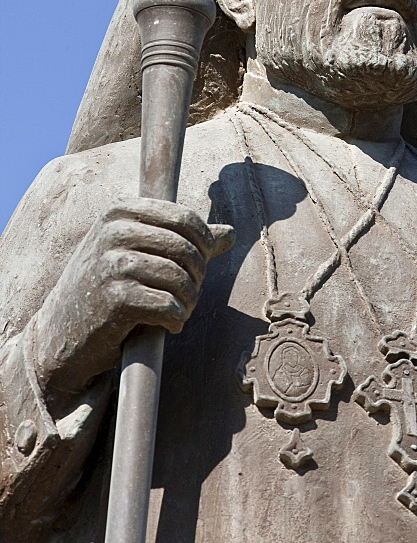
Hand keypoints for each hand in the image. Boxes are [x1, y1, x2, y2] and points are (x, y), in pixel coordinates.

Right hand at [31, 198, 234, 405]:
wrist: (60, 331)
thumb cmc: (106, 286)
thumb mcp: (137, 251)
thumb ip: (184, 240)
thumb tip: (231, 234)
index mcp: (120, 211)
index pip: (185, 218)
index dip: (203, 244)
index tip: (198, 266)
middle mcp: (114, 232)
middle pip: (187, 248)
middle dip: (197, 275)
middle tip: (189, 293)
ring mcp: (112, 264)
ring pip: (181, 278)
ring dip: (189, 301)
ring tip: (179, 310)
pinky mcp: (115, 298)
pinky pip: (169, 305)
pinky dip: (177, 319)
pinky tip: (168, 325)